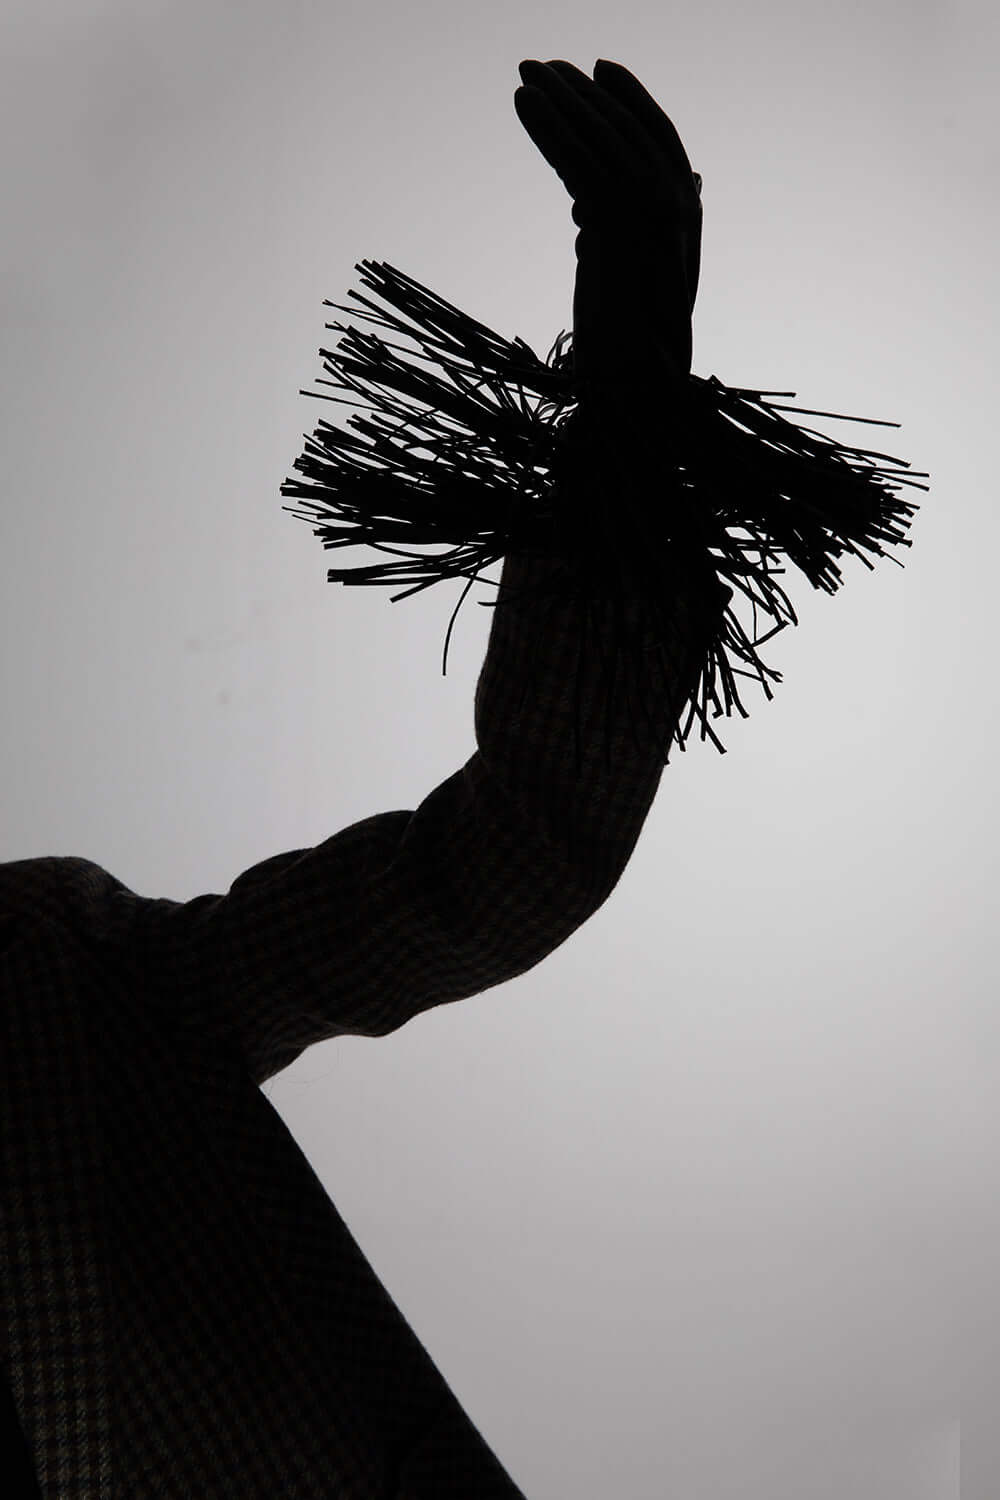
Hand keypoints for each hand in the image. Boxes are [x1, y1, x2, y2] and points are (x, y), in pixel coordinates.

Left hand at [514, 58, 701, 384]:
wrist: (634, 386)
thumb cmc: (630, 341)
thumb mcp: (629, 270)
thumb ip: (628, 227)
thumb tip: (617, 200)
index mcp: (686, 210)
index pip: (658, 135)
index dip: (627, 98)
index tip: (593, 71)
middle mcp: (677, 202)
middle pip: (623, 126)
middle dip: (581, 92)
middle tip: (541, 63)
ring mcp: (650, 211)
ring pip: (597, 137)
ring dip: (558, 101)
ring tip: (524, 73)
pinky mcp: (615, 224)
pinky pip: (574, 161)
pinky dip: (546, 129)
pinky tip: (521, 104)